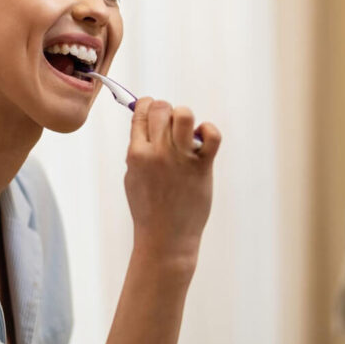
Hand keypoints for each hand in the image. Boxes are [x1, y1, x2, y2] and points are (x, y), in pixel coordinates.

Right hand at [123, 97, 221, 278]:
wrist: (165, 238)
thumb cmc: (148, 209)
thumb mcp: (132, 177)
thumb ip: (137, 151)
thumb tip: (144, 125)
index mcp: (136, 154)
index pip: (141, 112)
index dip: (147, 105)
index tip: (152, 110)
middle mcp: (157, 153)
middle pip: (161, 108)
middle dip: (165, 110)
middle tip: (170, 125)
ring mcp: (180, 159)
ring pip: (184, 114)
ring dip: (185, 117)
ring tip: (186, 132)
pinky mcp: (202, 167)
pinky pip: (211, 135)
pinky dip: (209, 130)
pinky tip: (203, 139)